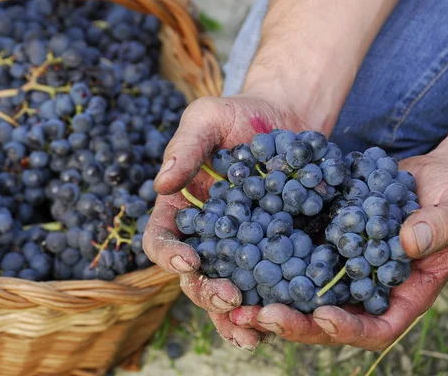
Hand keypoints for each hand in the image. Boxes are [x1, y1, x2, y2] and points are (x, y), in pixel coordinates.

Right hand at [143, 92, 310, 349]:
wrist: (286, 118)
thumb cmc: (238, 115)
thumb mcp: (207, 118)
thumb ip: (185, 148)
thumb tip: (161, 184)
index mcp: (180, 209)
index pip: (162, 238)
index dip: (168, 253)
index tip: (188, 260)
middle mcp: (205, 236)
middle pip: (193, 275)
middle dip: (206, 290)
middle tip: (229, 297)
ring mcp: (238, 248)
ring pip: (225, 290)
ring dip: (232, 314)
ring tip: (250, 332)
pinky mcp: (271, 251)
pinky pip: (264, 284)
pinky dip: (265, 306)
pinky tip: (277, 322)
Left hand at [236, 149, 447, 349]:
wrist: (435, 174)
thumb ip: (440, 225)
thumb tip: (410, 240)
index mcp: (402, 293)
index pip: (377, 327)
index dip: (350, 329)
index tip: (324, 317)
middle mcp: (365, 288)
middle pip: (327, 319)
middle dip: (293, 322)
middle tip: (258, 317)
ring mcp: (340, 266)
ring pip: (302, 294)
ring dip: (267, 300)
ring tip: (234, 301)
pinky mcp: (321, 241)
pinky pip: (293, 256)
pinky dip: (267, 261)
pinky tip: (238, 256)